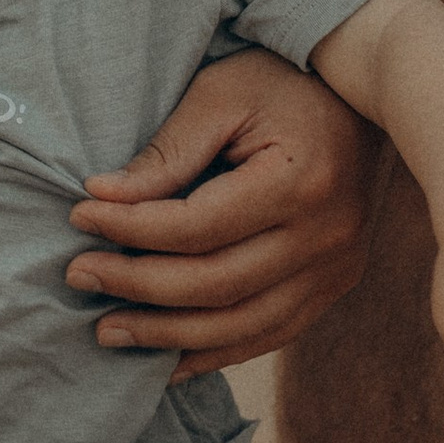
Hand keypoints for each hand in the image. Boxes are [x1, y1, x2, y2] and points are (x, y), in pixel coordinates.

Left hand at [67, 48, 375, 373]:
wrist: (365, 95)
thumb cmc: (282, 81)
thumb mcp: (220, 95)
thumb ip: (167, 152)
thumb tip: (102, 198)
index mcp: (300, 181)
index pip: (197, 226)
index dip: (131, 229)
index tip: (80, 216)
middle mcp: (326, 237)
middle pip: (216, 284)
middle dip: (137, 286)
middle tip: (78, 276)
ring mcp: (337, 268)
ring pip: (242, 325)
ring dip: (169, 336)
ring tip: (108, 331)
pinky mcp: (335, 283)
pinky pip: (272, 334)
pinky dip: (217, 352)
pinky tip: (168, 361)